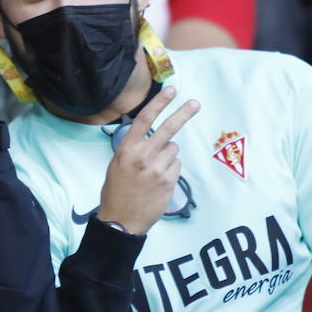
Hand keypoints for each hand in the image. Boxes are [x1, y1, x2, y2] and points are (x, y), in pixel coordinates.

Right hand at [96, 87, 199, 235]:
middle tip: (195, 103)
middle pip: (168, 128)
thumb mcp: (117, 164)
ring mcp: (157, 169)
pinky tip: (159, 181)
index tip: (171, 90)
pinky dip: (171, 170)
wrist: (121, 220)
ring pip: (174, 150)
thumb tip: (153, 138)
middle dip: (184, 113)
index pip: (145, 119)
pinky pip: (176, 166)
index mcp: (127, 149)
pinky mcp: (168, 181)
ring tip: (154, 170)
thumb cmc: (117, 191)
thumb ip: (134, 149)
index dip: (159, 103)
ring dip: (168, 155)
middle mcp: (143, 156)